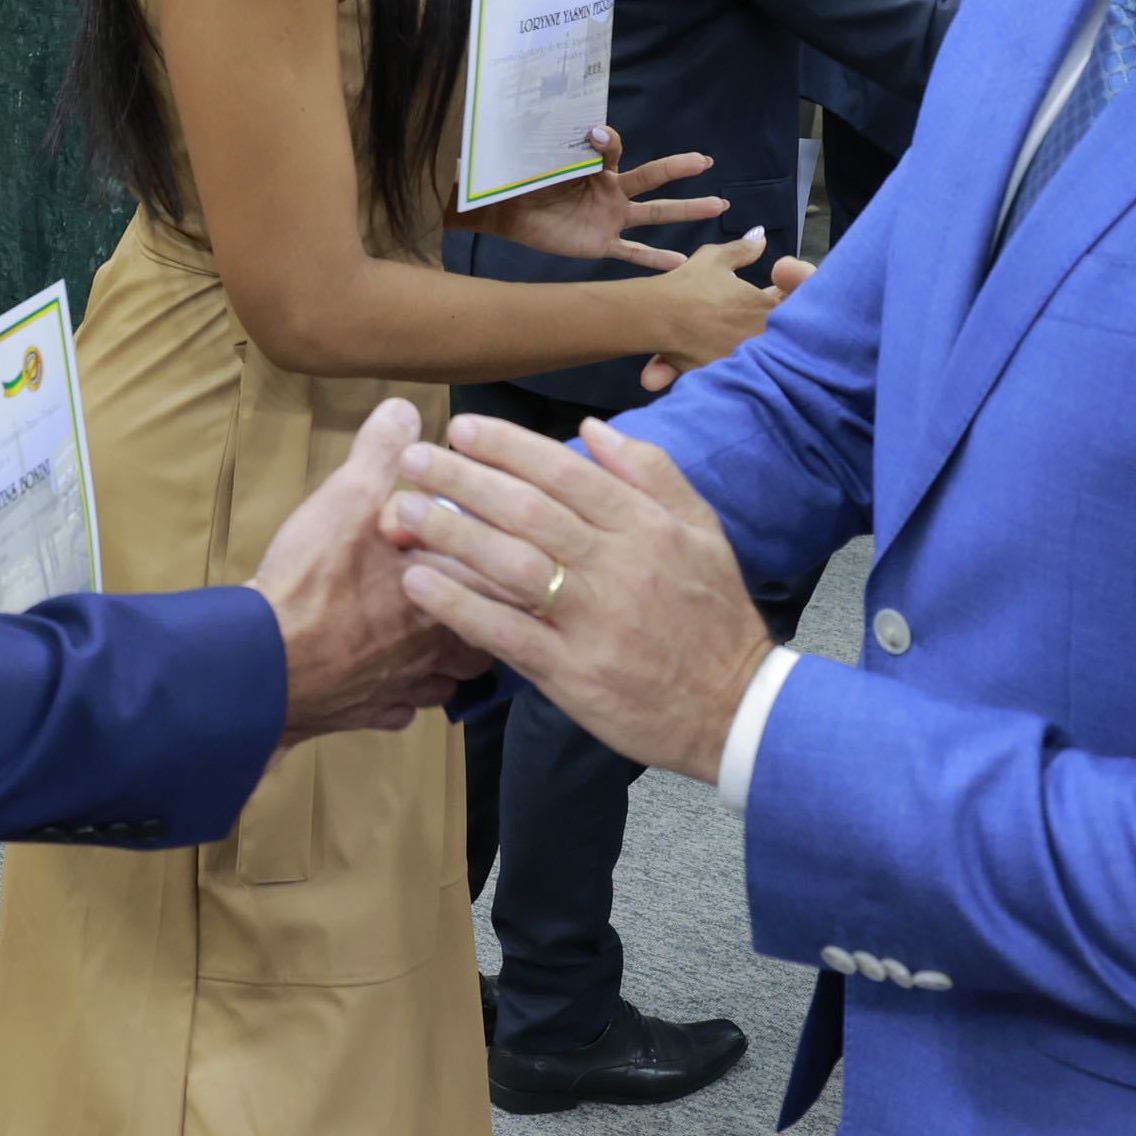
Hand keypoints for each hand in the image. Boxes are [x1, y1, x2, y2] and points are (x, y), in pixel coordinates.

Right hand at [252, 398, 490, 736]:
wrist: (264, 667)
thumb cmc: (312, 582)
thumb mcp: (345, 498)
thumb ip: (380, 453)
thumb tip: (405, 409)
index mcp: (452, 590)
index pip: (507, 570)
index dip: (503, 547)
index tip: (497, 530)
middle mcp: (443, 646)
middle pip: (492, 626)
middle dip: (486, 602)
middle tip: (472, 575)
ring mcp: (409, 685)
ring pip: (456, 674)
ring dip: (453, 651)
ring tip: (441, 626)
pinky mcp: (373, 712)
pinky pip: (408, 706)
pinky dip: (407, 691)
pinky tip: (396, 677)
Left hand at [381, 413, 773, 784]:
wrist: (733, 707)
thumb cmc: (713, 615)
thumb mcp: (702, 530)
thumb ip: (652, 471)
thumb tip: (592, 428)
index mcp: (646, 526)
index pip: (565, 471)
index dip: (507, 446)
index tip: (460, 428)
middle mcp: (617, 566)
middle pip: (528, 510)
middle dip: (463, 479)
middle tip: (413, 459)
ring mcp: (593, 621)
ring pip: (511, 564)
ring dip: (450, 533)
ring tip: (401, 511)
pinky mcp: (573, 673)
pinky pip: (507, 632)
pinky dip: (460, 606)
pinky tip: (419, 583)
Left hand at [468, 124, 727, 264]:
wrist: (504, 211)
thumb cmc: (516, 178)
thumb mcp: (531, 159)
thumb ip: (541, 144)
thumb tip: (552, 127)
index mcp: (593, 166)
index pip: (611, 149)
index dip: (606, 141)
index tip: (595, 135)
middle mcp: (609, 189)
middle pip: (651, 176)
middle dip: (679, 168)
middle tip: (705, 161)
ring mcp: (609, 216)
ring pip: (654, 212)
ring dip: (686, 209)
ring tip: (717, 204)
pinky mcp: (601, 242)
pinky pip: (633, 252)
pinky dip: (656, 260)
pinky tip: (682, 264)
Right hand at [626, 228, 785, 395]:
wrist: (657, 317)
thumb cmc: (689, 286)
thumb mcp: (715, 259)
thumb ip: (743, 249)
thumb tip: (761, 237)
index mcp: (766, 306)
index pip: (791, 307)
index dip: (784, 303)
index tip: (771, 299)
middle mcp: (763, 335)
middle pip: (780, 338)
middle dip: (771, 330)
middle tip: (747, 324)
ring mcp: (748, 360)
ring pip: (760, 360)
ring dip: (754, 353)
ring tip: (730, 346)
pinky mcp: (730, 377)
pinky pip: (739, 377)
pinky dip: (734, 372)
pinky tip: (720, 362)